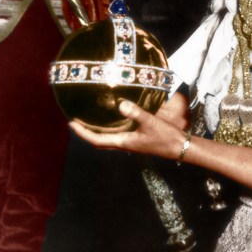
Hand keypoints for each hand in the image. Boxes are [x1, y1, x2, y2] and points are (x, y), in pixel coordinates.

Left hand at [70, 98, 187, 161]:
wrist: (180, 147)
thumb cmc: (165, 137)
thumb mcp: (151, 123)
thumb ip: (136, 113)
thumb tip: (120, 104)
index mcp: (124, 142)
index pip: (97, 139)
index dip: (82, 132)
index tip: (71, 124)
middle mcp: (124, 144)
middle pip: (99, 140)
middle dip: (85, 132)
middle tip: (75, 121)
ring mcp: (130, 143)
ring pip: (107, 139)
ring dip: (96, 131)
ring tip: (88, 119)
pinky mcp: (136, 140)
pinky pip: (116, 135)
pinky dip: (108, 129)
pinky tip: (112, 120)